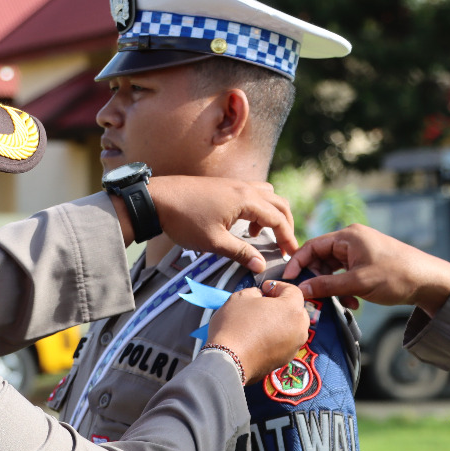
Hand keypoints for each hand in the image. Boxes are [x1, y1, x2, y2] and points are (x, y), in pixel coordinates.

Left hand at [144, 175, 297, 272]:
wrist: (157, 199)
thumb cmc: (184, 220)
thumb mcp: (214, 242)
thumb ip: (240, 253)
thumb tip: (261, 266)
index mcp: (246, 200)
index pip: (278, 219)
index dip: (288, 238)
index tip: (291, 255)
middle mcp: (245, 187)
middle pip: (279, 204)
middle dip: (285, 225)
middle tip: (283, 246)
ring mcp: (234, 184)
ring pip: (267, 195)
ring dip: (271, 214)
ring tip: (259, 236)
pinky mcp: (224, 185)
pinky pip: (252, 193)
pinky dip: (257, 208)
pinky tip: (242, 225)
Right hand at [206, 281, 309, 382]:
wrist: (228, 360)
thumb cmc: (234, 325)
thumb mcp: (240, 297)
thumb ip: (254, 292)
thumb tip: (259, 296)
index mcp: (292, 309)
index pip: (293, 291)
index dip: (278, 286)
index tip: (264, 288)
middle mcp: (299, 329)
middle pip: (296, 311)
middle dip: (282, 305)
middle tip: (264, 303)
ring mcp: (293, 347)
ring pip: (291, 329)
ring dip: (279, 323)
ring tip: (261, 322)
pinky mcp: (284, 360)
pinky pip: (284, 344)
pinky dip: (275, 338)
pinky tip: (258, 338)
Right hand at [281, 224, 449, 315]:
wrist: (430, 281)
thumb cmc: (397, 276)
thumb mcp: (358, 283)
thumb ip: (327, 286)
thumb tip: (300, 290)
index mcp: (348, 236)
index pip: (311, 246)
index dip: (297, 264)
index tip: (288, 281)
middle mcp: (351, 240)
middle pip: (320, 258)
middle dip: (317, 280)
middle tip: (317, 298)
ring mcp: (359, 251)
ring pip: (332, 269)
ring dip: (332, 287)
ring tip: (343, 302)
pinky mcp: (365, 262)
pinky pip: (344, 274)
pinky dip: (344, 288)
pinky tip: (354, 302)